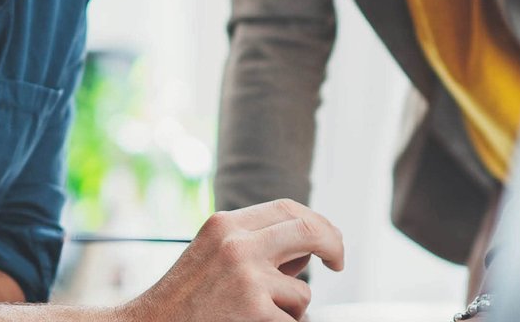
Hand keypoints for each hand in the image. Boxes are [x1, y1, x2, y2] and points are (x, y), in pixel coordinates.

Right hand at [119, 199, 343, 321]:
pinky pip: (292, 321)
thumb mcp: (212, 253)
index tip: (328, 240)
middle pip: (309, 230)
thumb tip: (307, 248)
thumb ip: (254, 244)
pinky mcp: (254, 309)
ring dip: (289, 310)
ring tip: (254, 315)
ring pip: (301, 291)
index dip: (317, 222)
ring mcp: (247, 277)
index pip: (287, 208)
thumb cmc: (182, 297)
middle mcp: (237, 244)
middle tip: (338, 262)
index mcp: (226, 224)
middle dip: (333, 246)